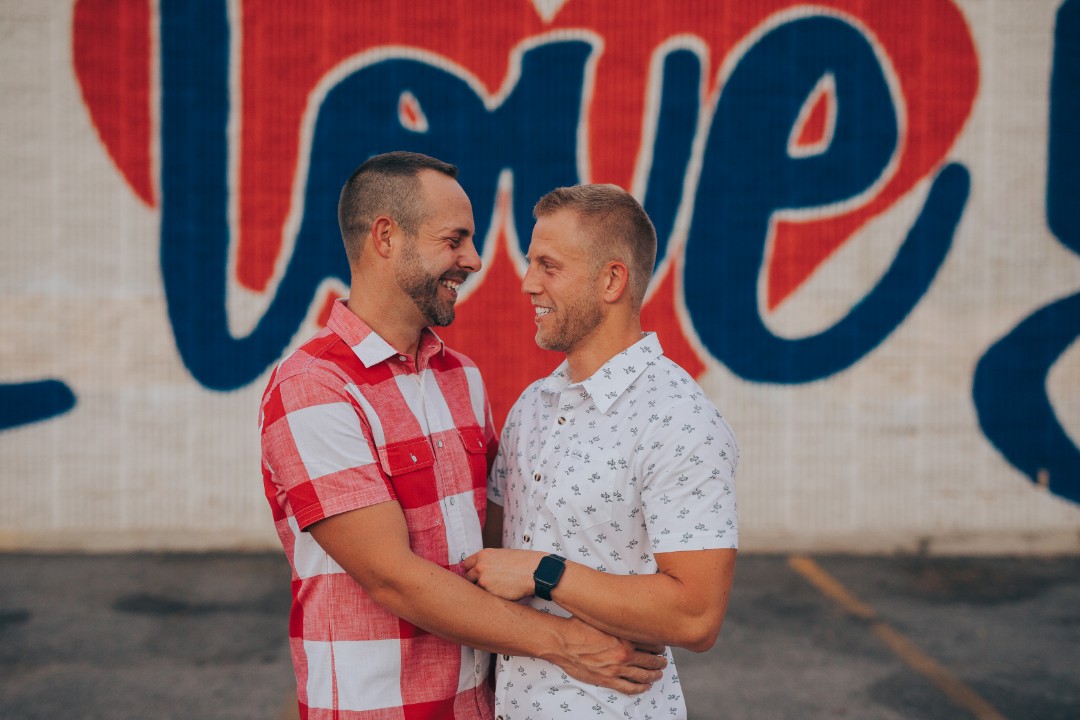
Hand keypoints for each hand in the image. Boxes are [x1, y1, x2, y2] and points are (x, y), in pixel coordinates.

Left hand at [462, 548, 543, 600]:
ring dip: (481, 590)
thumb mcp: (502, 554)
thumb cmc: (523, 561)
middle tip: (484, 584)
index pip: (465, 564)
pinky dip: (490, 597)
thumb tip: (482, 569)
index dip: (470, 570)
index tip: (474, 575)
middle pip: (467, 578)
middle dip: (474, 581)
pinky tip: (500, 594)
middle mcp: (480, 567)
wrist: (535, 571)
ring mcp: (484, 581)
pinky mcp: (491, 594)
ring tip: (494, 590)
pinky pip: (485, 597)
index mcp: (483, 555)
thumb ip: (489, 561)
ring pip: (475, 589)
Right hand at [546, 616, 666, 694]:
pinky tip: (645, 687)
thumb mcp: (601, 617)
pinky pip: (629, 688)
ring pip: (643, 675)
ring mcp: (617, 668)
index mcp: (624, 636)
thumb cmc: (578, 627)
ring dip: (654, 675)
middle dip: (659, 661)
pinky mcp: (608, 680)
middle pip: (650, 659)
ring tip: (658, 674)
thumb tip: (622, 607)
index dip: (659, 645)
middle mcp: (624, 653)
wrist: (562, 642)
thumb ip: (616, 618)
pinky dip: (640, 688)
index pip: (651, 642)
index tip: (662, 646)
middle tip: (663, 661)